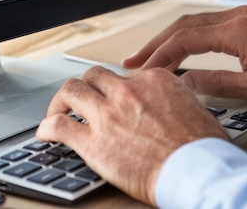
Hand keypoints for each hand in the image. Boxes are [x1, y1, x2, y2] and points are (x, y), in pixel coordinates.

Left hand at [36, 66, 226, 205]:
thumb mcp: (197, 106)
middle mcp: (127, 91)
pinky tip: (44, 134)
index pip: (123, 76)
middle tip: (80, 100)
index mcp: (153, 80)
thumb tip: (178, 90)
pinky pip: (59, 126)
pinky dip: (46, 128)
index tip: (112, 99)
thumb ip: (179, 94)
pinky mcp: (93, 141)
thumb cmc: (202, 147)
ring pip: (71, 91)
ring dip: (60, 100)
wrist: (197, 171)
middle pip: (94, 76)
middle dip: (85, 87)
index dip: (115, 89)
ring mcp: (108, 114)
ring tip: (56, 111)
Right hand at [122, 5, 246, 107]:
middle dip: (156, 43)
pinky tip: (183, 49)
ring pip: (195, 22)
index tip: (143, 69)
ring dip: (171, 38)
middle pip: (183, 25)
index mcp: (237, 30)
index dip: (159, 55)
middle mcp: (238, 16)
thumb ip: (217, 83)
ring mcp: (244, 16)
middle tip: (134, 60)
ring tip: (152, 56)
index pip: (184, 39)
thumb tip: (184, 82)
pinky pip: (210, 24)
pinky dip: (189, 36)